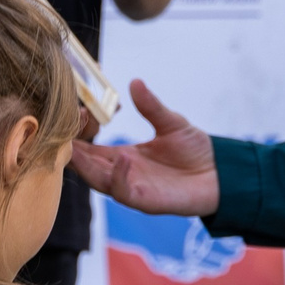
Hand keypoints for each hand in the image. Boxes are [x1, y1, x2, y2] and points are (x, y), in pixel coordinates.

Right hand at [69, 80, 220, 215]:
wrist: (221, 173)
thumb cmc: (196, 152)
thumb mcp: (171, 123)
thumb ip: (151, 107)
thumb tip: (135, 83)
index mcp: (122, 156)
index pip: (88, 148)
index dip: (77, 132)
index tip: (75, 111)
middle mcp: (122, 174)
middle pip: (84, 165)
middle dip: (71, 147)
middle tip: (63, 126)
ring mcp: (132, 188)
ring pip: (96, 180)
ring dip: (85, 164)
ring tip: (77, 145)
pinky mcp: (146, 202)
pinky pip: (123, 192)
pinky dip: (118, 177)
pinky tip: (121, 157)